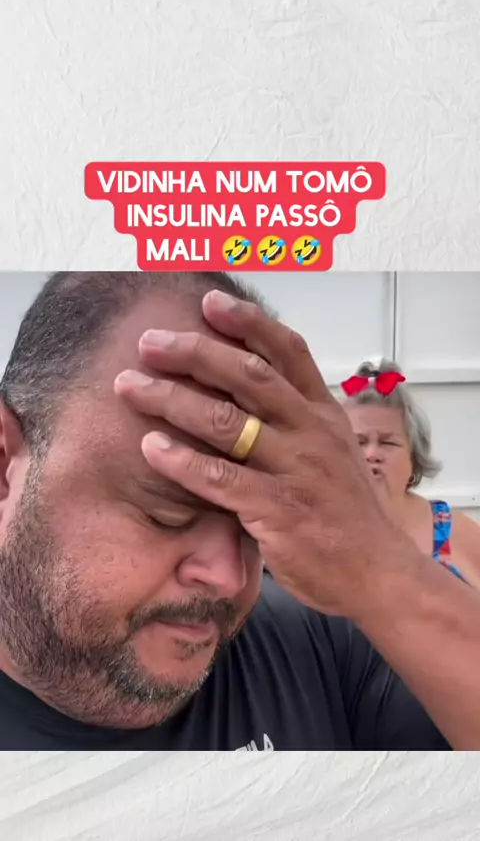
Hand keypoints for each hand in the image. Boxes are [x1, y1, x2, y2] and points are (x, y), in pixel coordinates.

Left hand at [114, 291, 400, 617]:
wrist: (379, 570)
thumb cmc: (347, 511)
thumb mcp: (333, 450)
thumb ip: (296, 419)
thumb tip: (249, 387)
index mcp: (324, 413)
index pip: (289, 351)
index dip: (249, 322)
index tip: (209, 303)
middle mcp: (311, 432)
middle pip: (249, 376)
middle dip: (195, 352)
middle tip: (150, 342)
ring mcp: (296, 469)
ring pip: (226, 422)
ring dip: (172, 399)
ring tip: (130, 385)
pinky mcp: (278, 510)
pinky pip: (221, 479)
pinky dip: (182, 461)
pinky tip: (151, 447)